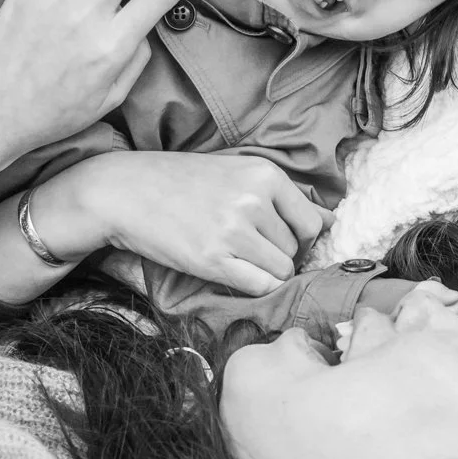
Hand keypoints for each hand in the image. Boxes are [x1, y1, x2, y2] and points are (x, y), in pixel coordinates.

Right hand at [45, 150, 332, 297]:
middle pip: (295, 249)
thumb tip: (332, 220)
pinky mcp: (213, 259)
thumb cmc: (181, 181)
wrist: (125, 191)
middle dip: (277, 255)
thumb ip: (282, 195)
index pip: (312, 222)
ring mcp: (234, 231)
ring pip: (281, 271)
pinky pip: (260, 286)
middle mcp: (254, 200)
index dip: (299, 238)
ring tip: (234, 258)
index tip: (276, 240)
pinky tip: (231, 273)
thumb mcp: (236, 171)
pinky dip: (253, 287)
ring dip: (264, 272)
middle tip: (244, 248)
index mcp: (265, 174)